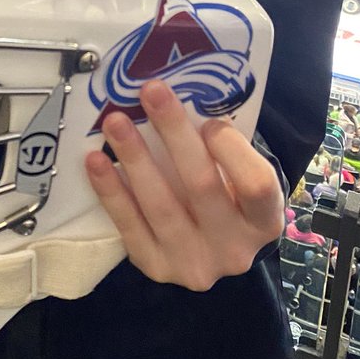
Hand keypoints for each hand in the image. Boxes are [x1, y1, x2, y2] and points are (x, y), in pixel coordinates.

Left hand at [85, 79, 284, 292]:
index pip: (256, 185)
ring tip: (114, 121)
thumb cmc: (226, 194)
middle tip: (150, 91)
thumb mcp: (238, 175)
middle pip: (202, 186)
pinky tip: (95, 161)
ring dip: (135, 158)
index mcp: (264, 221)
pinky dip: (111, 191)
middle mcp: (235, 249)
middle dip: (173, 134)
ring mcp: (195, 264)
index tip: (208, 119)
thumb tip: (181, 99)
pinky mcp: (157, 267)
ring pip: (161, 207)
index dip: (231, 150)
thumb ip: (222, 147)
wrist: (211, 247)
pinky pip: (129, 227)